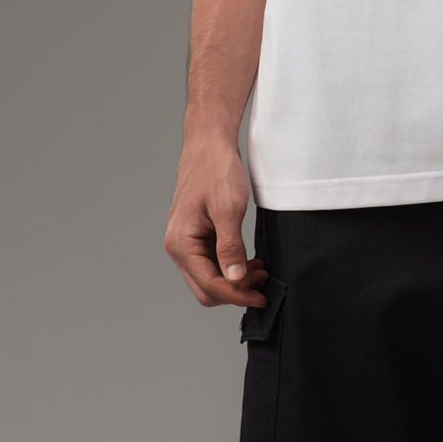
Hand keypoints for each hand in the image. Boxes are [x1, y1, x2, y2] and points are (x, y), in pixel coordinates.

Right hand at [163, 135, 269, 307]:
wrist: (209, 145)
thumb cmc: (216, 171)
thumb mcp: (228, 209)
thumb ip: (230, 247)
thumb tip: (234, 279)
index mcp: (181, 243)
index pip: (209, 285)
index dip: (237, 295)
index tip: (262, 296)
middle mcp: (178, 247)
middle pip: (206, 289)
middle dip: (236, 291)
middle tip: (264, 283)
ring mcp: (185, 243)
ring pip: (209, 278)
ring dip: (235, 281)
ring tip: (261, 270)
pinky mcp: (196, 237)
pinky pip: (212, 263)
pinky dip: (231, 268)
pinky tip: (250, 262)